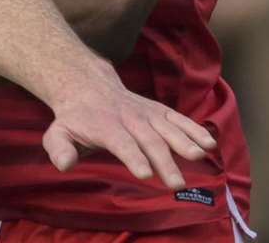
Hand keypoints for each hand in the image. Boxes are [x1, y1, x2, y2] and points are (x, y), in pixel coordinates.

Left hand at [43, 65, 215, 188]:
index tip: (145, 173)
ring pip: (167, 127)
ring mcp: (145, 113)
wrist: (87, 84)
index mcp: (105, 126)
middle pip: (149, 140)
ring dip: (185, 142)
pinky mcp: (158, 111)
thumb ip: (59, 147)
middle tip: (176, 184)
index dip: (133, 156)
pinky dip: (194, 129)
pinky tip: (209, 143)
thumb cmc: (74, 117)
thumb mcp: (58, 131)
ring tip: (201, 156)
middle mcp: (128, 118)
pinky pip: (178, 119)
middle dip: (164, 161)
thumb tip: (64, 164)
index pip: (121, 142)